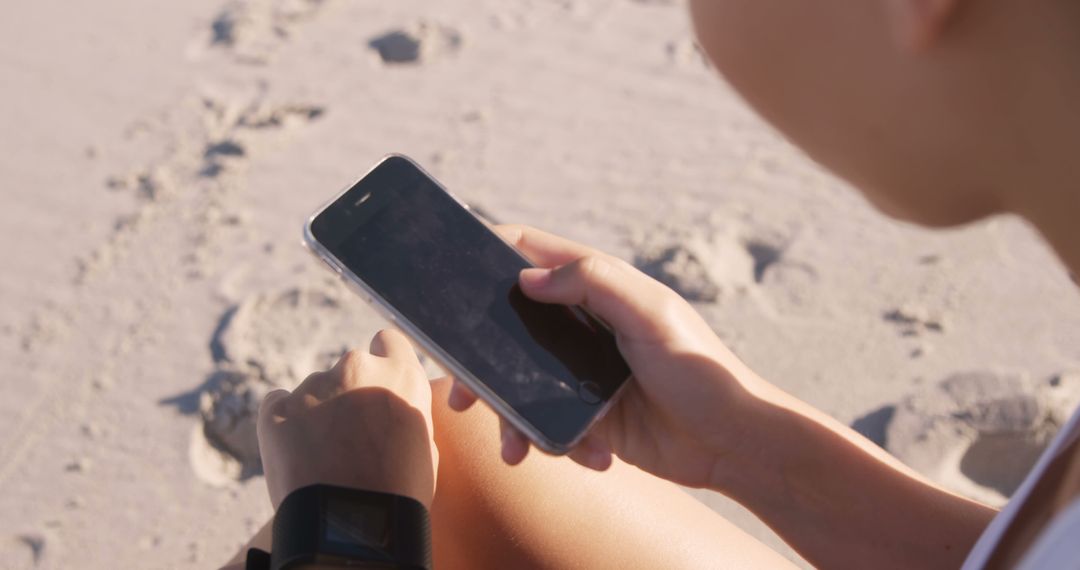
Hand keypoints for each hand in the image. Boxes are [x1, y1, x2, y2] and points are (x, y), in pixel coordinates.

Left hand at [258, 329, 438, 508]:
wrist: (352, 530)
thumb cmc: (398, 495)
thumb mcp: (424, 445)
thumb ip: (406, 409)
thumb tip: (391, 405)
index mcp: (401, 375)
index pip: (388, 341)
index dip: (384, 361)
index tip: (379, 384)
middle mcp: (357, 369)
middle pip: (351, 368)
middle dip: (350, 393)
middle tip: (352, 435)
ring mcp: (313, 387)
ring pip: (316, 389)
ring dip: (319, 412)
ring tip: (325, 459)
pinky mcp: (276, 410)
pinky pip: (278, 404)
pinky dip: (285, 422)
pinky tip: (298, 454)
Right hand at [448, 225, 769, 487]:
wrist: (733, 443)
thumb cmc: (703, 370)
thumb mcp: (653, 313)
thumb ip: (595, 282)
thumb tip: (529, 277)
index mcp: (599, 287)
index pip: (534, 253)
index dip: (492, 252)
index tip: (452, 269)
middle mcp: (584, 326)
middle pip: (511, 324)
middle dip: (480, 358)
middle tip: (461, 387)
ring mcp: (582, 372)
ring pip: (521, 383)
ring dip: (510, 414)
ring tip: (513, 445)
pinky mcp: (587, 415)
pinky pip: (548, 425)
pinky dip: (554, 442)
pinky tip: (589, 455)